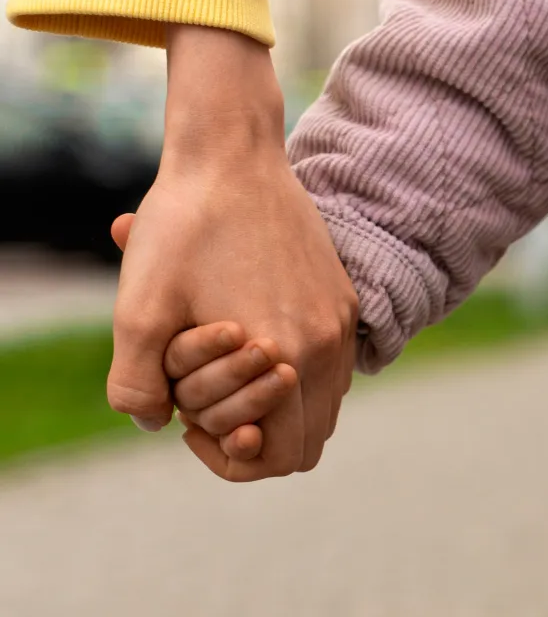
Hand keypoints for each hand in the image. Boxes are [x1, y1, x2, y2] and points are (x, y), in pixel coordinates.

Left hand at [107, 25, 359, 481]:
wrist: (231, 156)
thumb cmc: (182, 228)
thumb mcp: (138, 309)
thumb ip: (137, 383)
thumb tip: (153, 424)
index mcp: (287, 356)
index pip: (281, 457)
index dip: (233, 460)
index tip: (191, 426)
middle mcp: (326, 346)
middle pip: (308, 443)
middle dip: (256, 442)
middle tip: (205, 407)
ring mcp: (341, 323)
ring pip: (324, 407)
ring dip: (277, 410)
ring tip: (224, 375)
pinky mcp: (342, 299)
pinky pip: (331, 368)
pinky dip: (295, 377)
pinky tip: (250, 343)